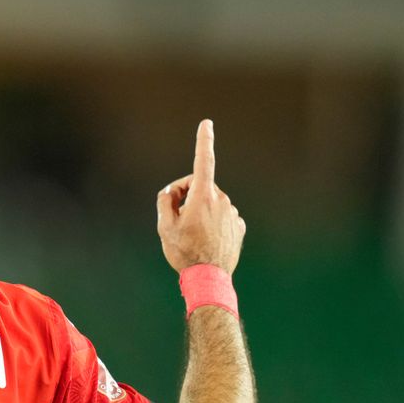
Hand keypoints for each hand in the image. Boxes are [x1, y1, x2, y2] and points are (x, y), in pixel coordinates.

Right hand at [156, 119, 245, 273]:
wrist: (210, 278)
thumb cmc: (184, 252)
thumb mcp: (164, 227)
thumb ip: (165, 202)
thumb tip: (172, 192)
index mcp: (203, 197)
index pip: (202, 162)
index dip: (203, 141)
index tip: (206, 124)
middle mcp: (221, 200)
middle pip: (200, 187)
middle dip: (186, 196)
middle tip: (175, 219)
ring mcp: (232, 213)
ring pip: (210, 203)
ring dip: (199, 212)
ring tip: (192, 236)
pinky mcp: (239, 226)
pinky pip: (221, 217)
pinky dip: (212, 223)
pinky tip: (205, 241)